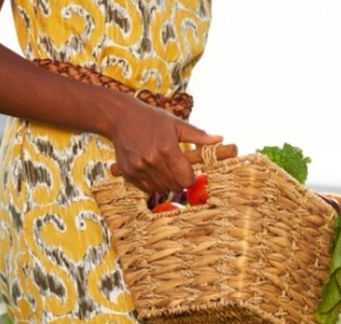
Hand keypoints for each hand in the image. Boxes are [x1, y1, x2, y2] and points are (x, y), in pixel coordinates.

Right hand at [105, 97, 221, 195]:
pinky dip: (153, 184)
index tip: (189, 172)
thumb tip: (219, 138)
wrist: (120, 117)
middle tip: (176, 169)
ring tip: (163, 167)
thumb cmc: (152, 119)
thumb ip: (198, 135)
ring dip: (166, 183)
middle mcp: (152, 160)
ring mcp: (139, 168)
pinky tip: (151, 169)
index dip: (191, 177)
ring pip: (162, 189)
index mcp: (167, 148)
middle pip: (176, 186)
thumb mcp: (176, 124)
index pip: (187, 179)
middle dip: (180, 181)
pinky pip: (147, 189)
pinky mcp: (129, 173)